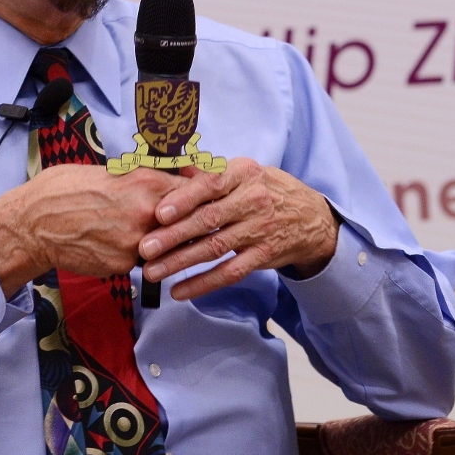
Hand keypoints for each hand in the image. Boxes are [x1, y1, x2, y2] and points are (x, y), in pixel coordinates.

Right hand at [0, 165, 178, 297]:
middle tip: (183, 222)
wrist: (33, 225)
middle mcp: (145, 211)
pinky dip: (135, 255)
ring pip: (164, 243)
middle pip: (185, 219)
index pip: (189, 189)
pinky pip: (140, 259)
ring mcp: (136, 241)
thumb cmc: (62, 191)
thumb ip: (136, 179)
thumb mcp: (105, 172)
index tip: (198, 197)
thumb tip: (157, 180)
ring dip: (162, 242)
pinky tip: (115, 246)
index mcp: (143, 182)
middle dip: (184, 221)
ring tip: (146, 235)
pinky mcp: (123, 263)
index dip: (195, 194)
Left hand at [137, 158, 339, 301]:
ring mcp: (260, 229)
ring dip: (181, 262)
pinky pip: (230, 272)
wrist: (310, 217)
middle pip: (209, 219)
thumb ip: (209, 171)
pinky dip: (203, 283)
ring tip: (153, 271)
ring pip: (215, 248)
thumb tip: (173, 165)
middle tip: (145, 248)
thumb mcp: (243, 172)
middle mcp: (253, 200)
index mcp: (243, 173)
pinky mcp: (263, 255)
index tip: (159, 213)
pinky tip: (179, 290)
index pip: (211, 184)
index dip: (184, 199)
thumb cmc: (265, 190)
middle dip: (174, 235)